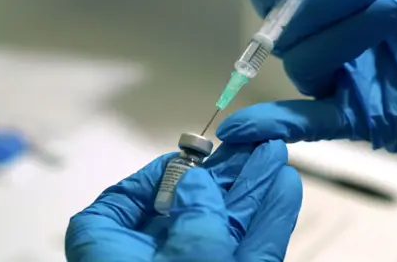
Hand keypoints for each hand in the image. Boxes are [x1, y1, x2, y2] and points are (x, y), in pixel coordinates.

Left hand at [65, 140, 301, 261]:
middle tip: (248, 145)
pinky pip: (251, 251)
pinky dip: (269, 222)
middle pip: (187, 210)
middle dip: (224, 176)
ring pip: (225, 227)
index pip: (121, 205)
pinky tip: (283, 189)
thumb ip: (193, 208)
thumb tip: (195, 181)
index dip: (155, 177)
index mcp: (113, 254)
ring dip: (253, 191)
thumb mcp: (183, 254)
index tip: (186, 158)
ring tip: (275, 156)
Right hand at [217, 0, 396, 152]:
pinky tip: (245, 130)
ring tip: (395, 10)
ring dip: (342, 35)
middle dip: (319, 5)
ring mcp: (342, 82)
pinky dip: (276, 125)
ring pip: (304, 63)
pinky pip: (309, 124)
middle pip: (287, 30)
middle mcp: (332, 46)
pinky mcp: (359, 116)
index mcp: (339, 9)